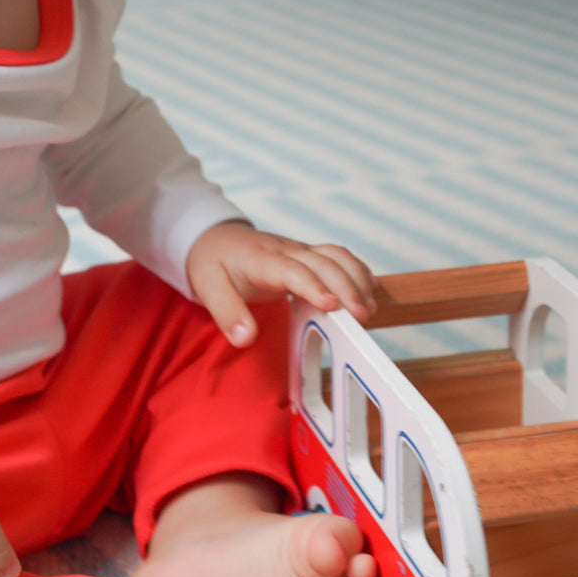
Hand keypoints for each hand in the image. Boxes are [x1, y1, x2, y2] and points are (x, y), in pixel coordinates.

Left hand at [186, 220, 376, 345]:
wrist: (215, 237)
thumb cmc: (212, 262)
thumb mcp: (207, 287)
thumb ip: (226, 313)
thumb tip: (245, 339)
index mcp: (261, 259)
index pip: (291, 269)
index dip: (313, 285)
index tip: (331, 305)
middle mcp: (285, 250)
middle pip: (323, 261)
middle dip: (346, 286)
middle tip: (361, 317)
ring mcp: (299, 250)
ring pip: (336, 255)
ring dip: (356, 278)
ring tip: (369, 309)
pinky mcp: (307, 254)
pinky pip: (337, 256)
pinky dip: (357, 270)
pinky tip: (370, 290)